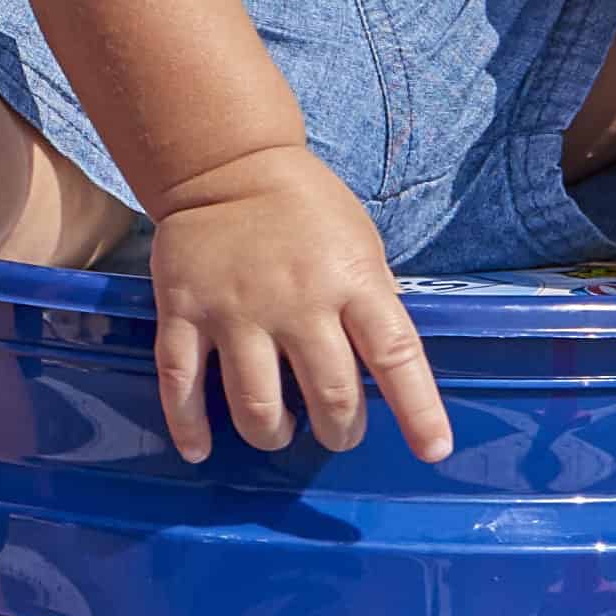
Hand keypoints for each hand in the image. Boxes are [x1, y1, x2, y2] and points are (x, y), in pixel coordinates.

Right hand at [146, 148, 449, 461]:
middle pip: (329, 395)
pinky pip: (182, 383)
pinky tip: (200, 448)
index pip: (396, 355)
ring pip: (256, 404)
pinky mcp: (184, 313)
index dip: (419, 409)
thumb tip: (384, 373)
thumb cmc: (306, 210)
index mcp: (352, 281)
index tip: (433, 449)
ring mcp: (236, 310)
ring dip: (274, 435)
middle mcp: (297, 302)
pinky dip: (189, 425)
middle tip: (336, 431)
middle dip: (339, 431)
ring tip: (280, 431)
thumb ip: (372, 304)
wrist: (226, 166)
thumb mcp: (361, 245)